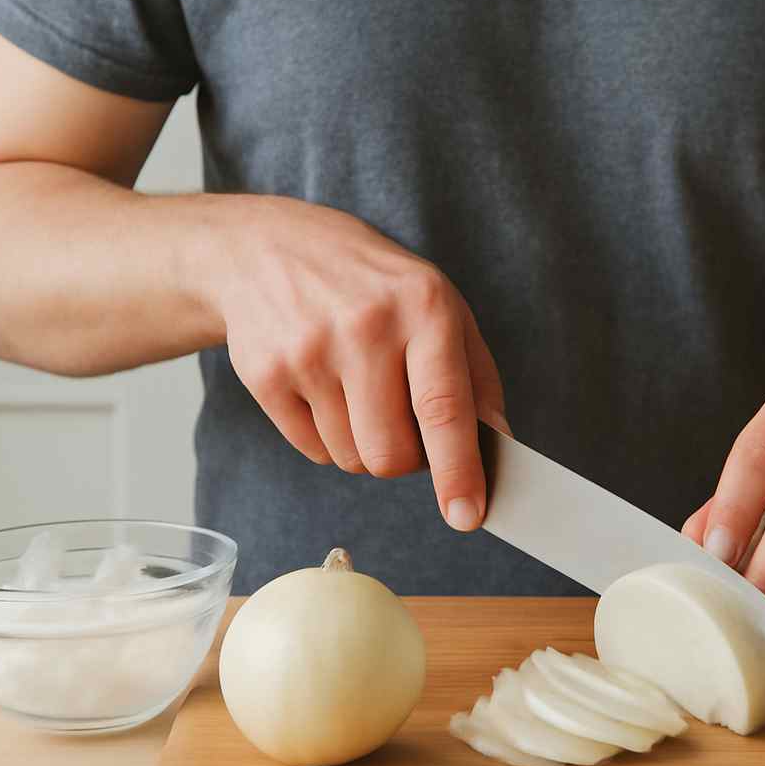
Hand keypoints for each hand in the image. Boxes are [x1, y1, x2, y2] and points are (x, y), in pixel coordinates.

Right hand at [209, 196, 508, 530]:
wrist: (267, 249)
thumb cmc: (372, 285)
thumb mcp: (438, 304)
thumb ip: (476, 377)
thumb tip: (498, 446)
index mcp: (424, 306)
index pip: (444, 408)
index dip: (458, 471)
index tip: (467, 516)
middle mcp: (366, 327)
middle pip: (392, 454)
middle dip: (405, 460)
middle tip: (403, 424)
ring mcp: (310, 351)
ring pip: (353, 459)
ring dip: (364, 446)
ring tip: (358, 391)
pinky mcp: (266, 374)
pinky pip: (314, 451)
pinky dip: (327, 437)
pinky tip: (323, 387)